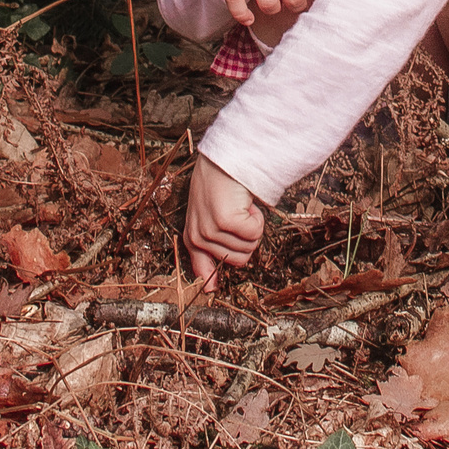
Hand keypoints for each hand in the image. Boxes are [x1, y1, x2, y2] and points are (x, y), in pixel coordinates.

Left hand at [184, 155, 263, 286]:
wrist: (225, 158)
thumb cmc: (219, 185)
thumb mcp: (207, 217)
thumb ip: (208, 249)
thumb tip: (209, 290)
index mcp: (192, 237)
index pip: (201, 269)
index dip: (211, 279)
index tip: (212, 290)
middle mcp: (198, 236)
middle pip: (239, 260)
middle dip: (246, 238)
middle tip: (239, 216)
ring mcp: (210, 229)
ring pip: (249, 246)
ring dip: (252, 225)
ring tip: (240, 206)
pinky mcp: (225, 221)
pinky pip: (254, 233)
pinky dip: (257, 218)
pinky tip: (245, 203)